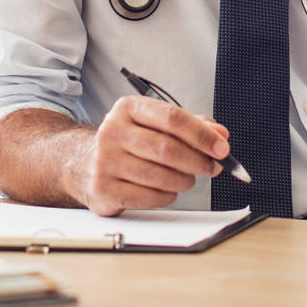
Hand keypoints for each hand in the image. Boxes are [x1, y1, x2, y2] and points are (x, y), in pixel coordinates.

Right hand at [73, 96, 230, 215]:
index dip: (201, 135)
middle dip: (198, 161)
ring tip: (187, 179)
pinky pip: (148, 197)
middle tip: (213, 168)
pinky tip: (167, 191)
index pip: (172, 118)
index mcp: (128, 108)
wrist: (83, 164)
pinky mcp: (103, 188)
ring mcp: (105, 160)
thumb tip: (220, 134)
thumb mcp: (155, 125)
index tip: (222, 148)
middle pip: (167, 148)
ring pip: (160, 176)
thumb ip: (190, 126)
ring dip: (183, 181)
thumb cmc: (128, 143)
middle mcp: (113, 131)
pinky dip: (167, 197)